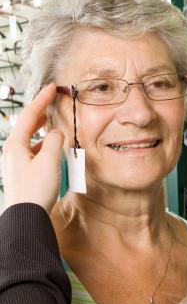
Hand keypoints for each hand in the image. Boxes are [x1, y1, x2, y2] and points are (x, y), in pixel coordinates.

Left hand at [1, 84, 63, 212]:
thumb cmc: (36, 189)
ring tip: (57, 128)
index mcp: (15, 145)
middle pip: (28, 126)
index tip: (53, 86)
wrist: (26, 216)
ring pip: (32, 140)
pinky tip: (55, 152)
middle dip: (41, 114)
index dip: (42, 99)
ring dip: (45, 133)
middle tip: (52, 102)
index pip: (31, 115)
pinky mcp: (23, 173)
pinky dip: (46, 148)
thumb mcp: (50, 161)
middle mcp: (13, 151)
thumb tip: (57, 132)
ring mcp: (17, 163)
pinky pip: (35, 153)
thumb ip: (56, 142)